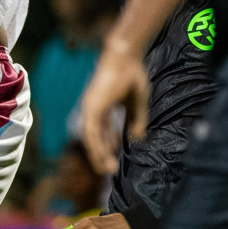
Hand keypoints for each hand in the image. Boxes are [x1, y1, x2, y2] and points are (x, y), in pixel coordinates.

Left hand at [79, 42, 148, 174]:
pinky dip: (95, 145)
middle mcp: (94, 109)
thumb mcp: (137, 103)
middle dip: (102, 154)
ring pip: (91, 137)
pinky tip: (101, 157)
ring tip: (105, 170)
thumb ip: (136, 120)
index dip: (109, 146)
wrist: (126, 58)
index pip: (104, 132)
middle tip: (108, 170)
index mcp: (103, 106)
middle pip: (96, 137)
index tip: (113, 160)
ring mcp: (91, 108)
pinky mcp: (92, 107)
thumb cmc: (132, 75)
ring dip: (97, 154)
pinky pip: (91, 132)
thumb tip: (136, 138)